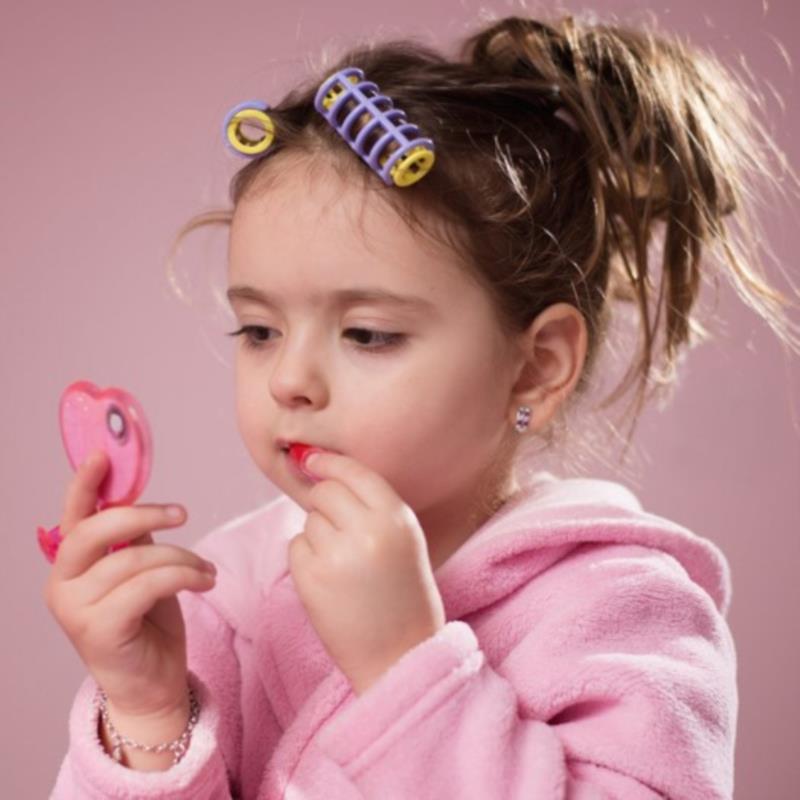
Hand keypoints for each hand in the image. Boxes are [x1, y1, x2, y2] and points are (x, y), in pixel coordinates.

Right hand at [42, 449, 216, 717]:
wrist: (152, 684)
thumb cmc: (147, 624)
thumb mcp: (140, 573)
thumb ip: (132, 541)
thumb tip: (140, 505)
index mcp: (70, 565)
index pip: (73, 517)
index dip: (84, 484)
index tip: (103, 454)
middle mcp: (62, 585)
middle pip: (95, 530)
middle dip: (143, 514)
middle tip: (180, 513)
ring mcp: (75, 610)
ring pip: (134, 558)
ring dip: (181, 557)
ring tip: (205, 569)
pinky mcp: (99, 630)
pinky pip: (148, 585)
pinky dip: (185, 576)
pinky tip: (204, 581)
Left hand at [287, 451, 445, 694]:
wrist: (401, 655)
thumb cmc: (403, 593)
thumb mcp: (404, 538)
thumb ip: (370, 503)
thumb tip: (316, 463)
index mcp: (397, 517)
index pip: (353, 471)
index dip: (328, 463)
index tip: (311, 459)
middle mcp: (368, 530)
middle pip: (325, 491)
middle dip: (324, 503)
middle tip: (341, 532)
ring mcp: (337, 555)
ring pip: (309, 520)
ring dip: (318, 536)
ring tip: (346, 567)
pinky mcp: (311, 579)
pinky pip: (295, 547)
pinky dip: (306, 560)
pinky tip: (330, 583)